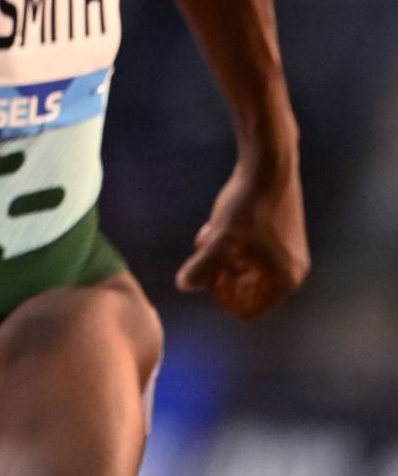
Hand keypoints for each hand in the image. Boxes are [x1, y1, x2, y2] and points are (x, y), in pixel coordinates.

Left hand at [175, 161, 308, 318]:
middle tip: (202, 252)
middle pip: (247, 289)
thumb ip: (201, 267)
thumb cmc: (247, 207)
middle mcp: (293, 270)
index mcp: (285, 280)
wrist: (268, 166)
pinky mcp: (281, 233)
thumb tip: (183, 286)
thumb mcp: (220, 240)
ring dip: (221, 256)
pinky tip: (215, 225)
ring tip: (206, 235)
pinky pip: (251, 251)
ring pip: (246, 267)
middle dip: (219, 273)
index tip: (205, 276)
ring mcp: (289, 251)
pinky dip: (232, 244)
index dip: (223, 298)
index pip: (249, 309)